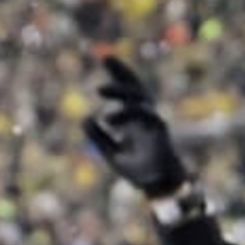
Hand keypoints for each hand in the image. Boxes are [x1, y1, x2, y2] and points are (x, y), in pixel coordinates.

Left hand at [84, 55, 189, 197]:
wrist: (159, 188)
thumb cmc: (139, 172)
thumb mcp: (111, 153)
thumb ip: (99, 137)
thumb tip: (85, 119)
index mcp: (135, 120)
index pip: (127, 92)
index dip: (119, 74)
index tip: (105, 58)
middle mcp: (145, 117)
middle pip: (136, 87)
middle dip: (123, 71)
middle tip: (105, 57)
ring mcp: (153, 122)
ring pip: (140, 97)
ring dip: (120, 91)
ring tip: (99, 90)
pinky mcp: (159, 130)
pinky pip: (145, 114)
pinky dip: (126, 113)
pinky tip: (108, 118)